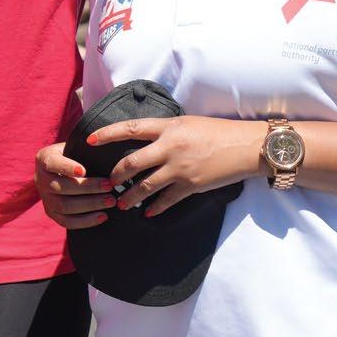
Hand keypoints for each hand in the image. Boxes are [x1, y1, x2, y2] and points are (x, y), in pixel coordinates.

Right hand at [33, 143, 117, 229]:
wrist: (60, 171)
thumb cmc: (72, 155)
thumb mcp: (73, 147)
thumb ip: (83, 149)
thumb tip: (104, 148)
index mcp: (44, 159)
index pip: (52, 163)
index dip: (67, 168)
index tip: (84, 170)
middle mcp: (40, 179)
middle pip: (61, 187)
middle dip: (88, 188)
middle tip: (109, 186)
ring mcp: (45, 198)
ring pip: (64, 206)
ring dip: (90, 205)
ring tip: (110, 201)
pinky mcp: (51, 213)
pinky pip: (67, 221)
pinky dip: (86, 221)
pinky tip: (103, 216)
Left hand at [90, 116, 264, 217]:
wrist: (246, 147)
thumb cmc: (217, 131)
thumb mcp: (187, 122)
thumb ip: (165, 130)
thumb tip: (145, 137)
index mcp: (168, 127)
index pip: (130, 128)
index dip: (107, 134)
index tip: (91, 140)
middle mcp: (170, 147)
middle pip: (132, 163)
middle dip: (116, 175)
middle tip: (107, 182)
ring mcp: (180, 168)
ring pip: (145, 186)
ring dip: (130, 197)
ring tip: (121, 204)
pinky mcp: (191, 186)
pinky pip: (167, 200)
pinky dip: (155, 208)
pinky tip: (148, 213)